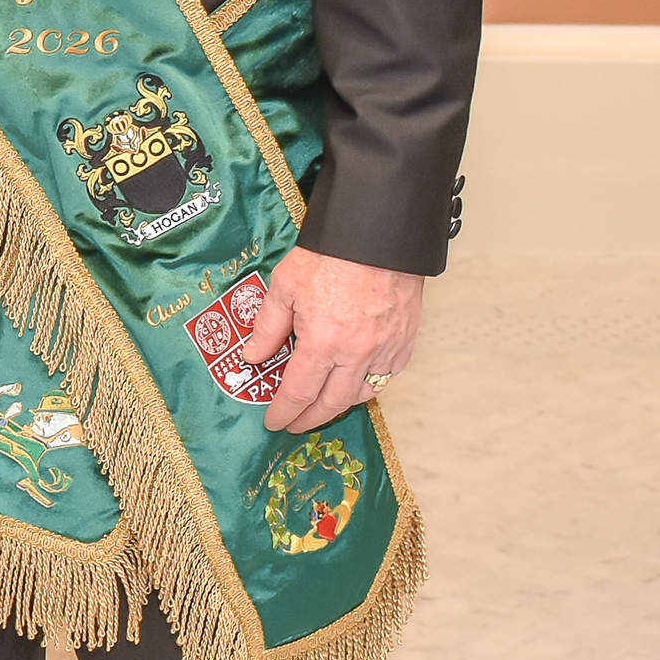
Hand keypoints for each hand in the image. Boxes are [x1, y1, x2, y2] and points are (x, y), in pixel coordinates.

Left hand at [237, 247, 420, 435]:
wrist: (379, 235)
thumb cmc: (331, 255)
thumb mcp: (285, 286)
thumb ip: (268, 326)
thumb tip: (254, 356)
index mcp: (323, 343)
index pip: (299, 393)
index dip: (284, 412)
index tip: (274, 423)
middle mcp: (357, 353)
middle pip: (332, 402)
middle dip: (311, 418)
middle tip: (296, 424)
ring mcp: (385, 348)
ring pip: (364, 392)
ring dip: (341, 403)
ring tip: (324, 403)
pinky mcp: (405, 339)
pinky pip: (388, 374)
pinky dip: (371, 383)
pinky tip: (357, 380)